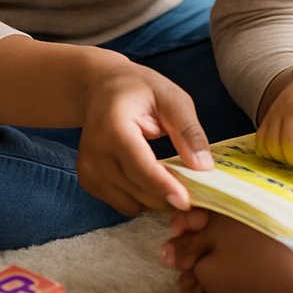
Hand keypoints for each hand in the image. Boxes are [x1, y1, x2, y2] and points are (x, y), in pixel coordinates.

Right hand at [75, 59, 213, 215]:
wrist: (100, 89)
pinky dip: (143, 198)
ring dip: (157, 199)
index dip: (163, 185)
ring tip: (176, 180)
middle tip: (199, 195)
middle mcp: (94, 152)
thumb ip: (188, 130)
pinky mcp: (89, 182)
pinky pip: (123, 203)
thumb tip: (204, 166)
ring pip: (132, 203)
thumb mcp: (171, 98)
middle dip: (169, 196)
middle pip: (137, 189)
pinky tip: (154, 178)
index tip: (186, 201)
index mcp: (113, 126)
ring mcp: (88, 170)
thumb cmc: (138, 89)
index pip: (139, 165)